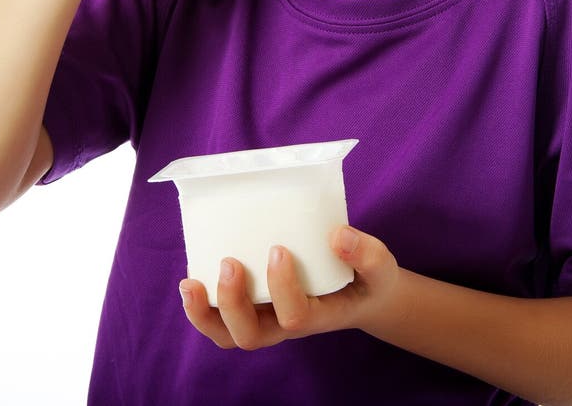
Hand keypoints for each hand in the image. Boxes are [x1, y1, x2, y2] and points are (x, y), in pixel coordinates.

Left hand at [178, 226, 399, 349]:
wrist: (362, 294)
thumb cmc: (367, 278)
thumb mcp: (380, 266)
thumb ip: (366, 254)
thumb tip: (338, 236)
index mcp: (319, 316)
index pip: (295, 316)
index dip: (282, 288)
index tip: (278, 249)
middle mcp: (287, 324)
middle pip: (252, 335)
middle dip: (234, 303)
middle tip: (231, 262)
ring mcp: (268, 320)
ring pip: (230, 336)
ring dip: (206, 314)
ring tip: (190, 283)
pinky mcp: (256, 309)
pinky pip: (222, 323)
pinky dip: (202, 308)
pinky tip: (192, 281)